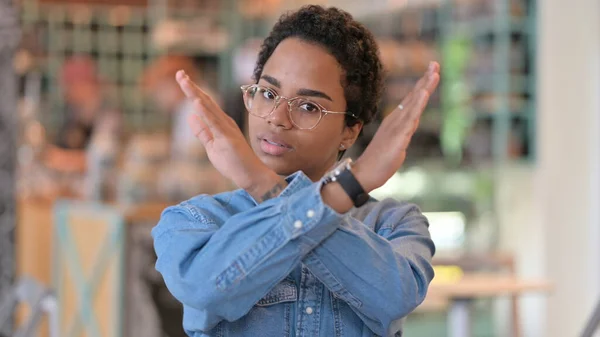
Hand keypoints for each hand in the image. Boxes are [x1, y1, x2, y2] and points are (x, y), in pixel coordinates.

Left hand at [175, 70, 278, 193]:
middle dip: (191, 87)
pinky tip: (196, 102)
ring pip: (208, 107)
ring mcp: (226, 128)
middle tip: (179, 73)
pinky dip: (205, 112)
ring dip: (195, 94)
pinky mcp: (227, 138)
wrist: (250, 175)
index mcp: (220, 123)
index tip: (182, 78)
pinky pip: (214, 123)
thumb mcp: (212, 146)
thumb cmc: (233, 162)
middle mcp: (224, 121)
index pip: (204, 103)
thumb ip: (202, 132)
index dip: (193, 91)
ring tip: (184, 81)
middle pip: (205, 100)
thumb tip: (190, 116)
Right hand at [353, 62, 439, 191]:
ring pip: (413, 103)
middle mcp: (395, 120)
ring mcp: (396, 127)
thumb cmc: (378, 161)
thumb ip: (403, 133)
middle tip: (435, 64)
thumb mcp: (395, 144)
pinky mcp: (398, 136)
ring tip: (434, 73)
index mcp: (395, 121)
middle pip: (413, 96)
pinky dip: (418, 104)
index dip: (421, 86)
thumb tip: (409, 126)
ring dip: (424, 87)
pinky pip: (410, 117)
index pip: (411, 100)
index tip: (431, 72)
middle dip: (425, 80)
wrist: (364, 173)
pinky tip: (424, 94)